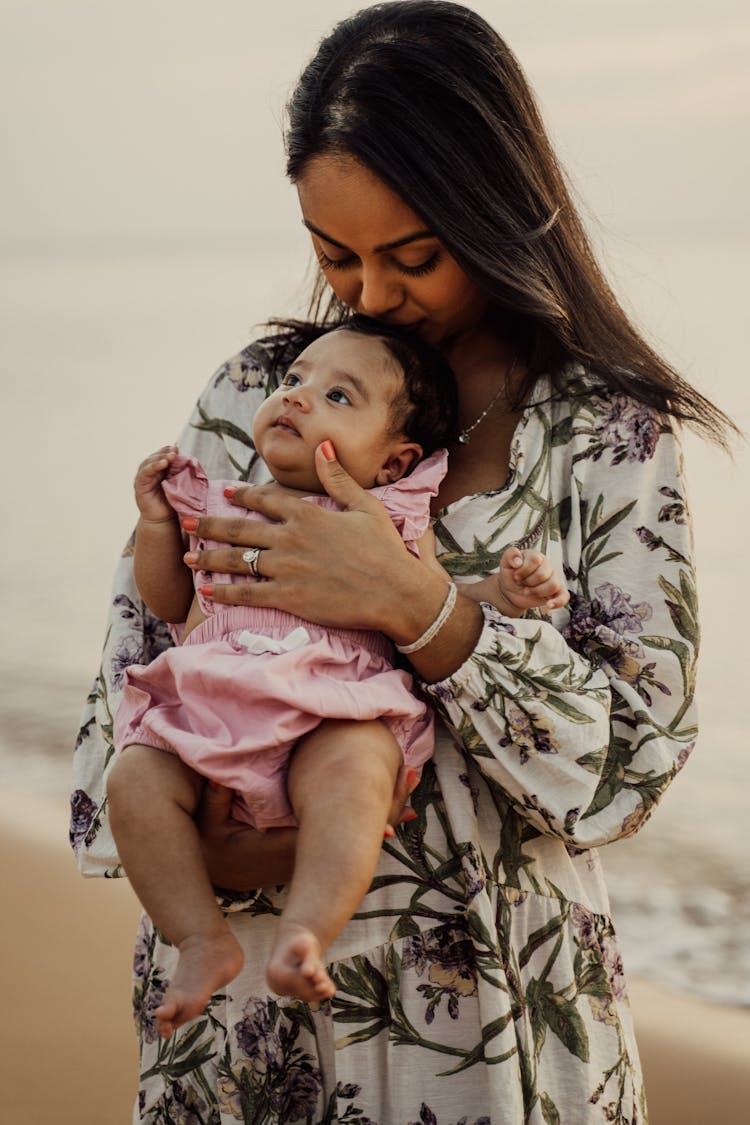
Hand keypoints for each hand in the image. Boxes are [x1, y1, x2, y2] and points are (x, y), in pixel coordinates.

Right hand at [134, 445, 178, 522]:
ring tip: (170, 457)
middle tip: (175, 451)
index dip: (169, 450)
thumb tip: (192, 460)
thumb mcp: (180, 485)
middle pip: (155, 456)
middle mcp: (150, 472)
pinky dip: (153, 467)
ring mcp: (143, 478)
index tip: (178, 448)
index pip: (163, 455)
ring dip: (160, 458)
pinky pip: (145, 473)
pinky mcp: (139, 486)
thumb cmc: (174, 503)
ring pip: (149, 463)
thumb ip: (182, 473)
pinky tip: (162, 463)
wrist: (164, 521)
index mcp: (160, 470)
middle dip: (165, 452)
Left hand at [182, 442, 441, 639]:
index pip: (265, 499)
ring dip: (208, 557)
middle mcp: (290, 538)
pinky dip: (224, 592)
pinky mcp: (287, 597)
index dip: (243, 495)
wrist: (395, 592)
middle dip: (209, 525)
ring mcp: (285, 568)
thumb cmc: (385, 550)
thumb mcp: (366, 506)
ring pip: (235, 560)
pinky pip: (246, 592)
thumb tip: (324, 446)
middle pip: (239, 528)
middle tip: (187, 522)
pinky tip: (207, 592)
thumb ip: (338, 478)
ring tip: (188, 556)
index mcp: (308, 514)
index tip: (226, 493)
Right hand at [196, 765, 420, 890]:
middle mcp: (297, 859)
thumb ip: (217, 798)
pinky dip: (361, 826)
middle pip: (345, 843)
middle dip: (376, 822)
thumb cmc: (206, 840)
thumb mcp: (207, 820)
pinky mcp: (300, 856)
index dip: (359, 828)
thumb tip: (221, 775)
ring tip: (408, 809)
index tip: (389, 824)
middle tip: (410, 810)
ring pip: (346, 845)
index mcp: (279, 848)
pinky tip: (383, 816)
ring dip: (372, 823)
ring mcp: (301, 860)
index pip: (327, 839)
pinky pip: (338, 842)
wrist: (203, 868)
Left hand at [464, 547, 569, 616]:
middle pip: (543, 574)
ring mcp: (553, 579)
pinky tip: (548, 605)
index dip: (523, 570)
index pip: (535, 560)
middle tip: (521, 583)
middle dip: (528, 582)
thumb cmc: (510, 574)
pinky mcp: (556, 592)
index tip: (516, 576)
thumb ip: (510, 555)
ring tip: (527, 591)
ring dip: (536, 591)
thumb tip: (518, 561)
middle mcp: (547, 566)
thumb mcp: (505, 563)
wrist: (510, 590)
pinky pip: (564, 596)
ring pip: (553, 585)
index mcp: (536, 556)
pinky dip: (557, 602)